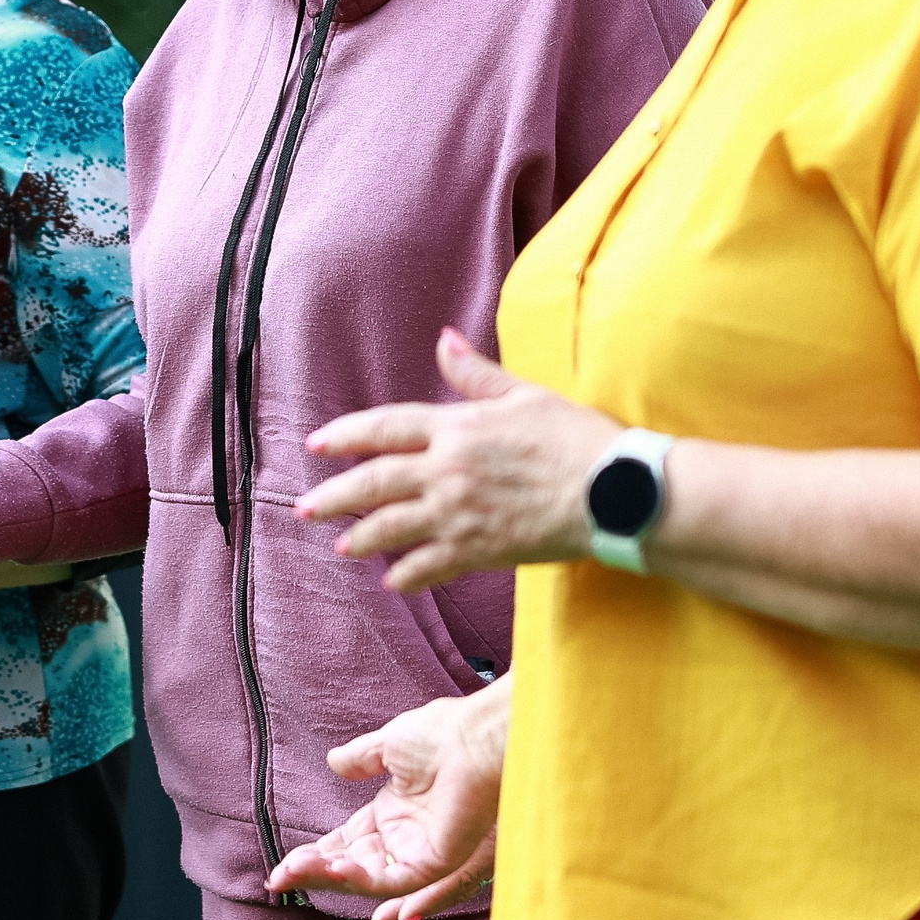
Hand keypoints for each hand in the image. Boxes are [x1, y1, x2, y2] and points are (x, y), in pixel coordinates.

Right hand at [267, 677, 510, 919]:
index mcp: (394, 812)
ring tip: (292, 872)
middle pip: (349, 866)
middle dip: (312, 872)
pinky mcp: (434, 861)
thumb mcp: (388, 744)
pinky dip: (358, 878)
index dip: (316, 854)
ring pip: (364, 878)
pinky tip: (329, 867)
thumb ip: (360, 759)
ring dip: (326, 877)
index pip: (347, 842)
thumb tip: (333, 762)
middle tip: (278, 877)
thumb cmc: (444, 734)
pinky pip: (390, 879)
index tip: (284, 864)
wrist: (477, 736)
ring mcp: (419, 852)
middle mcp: (404, 837)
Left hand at [297, 328, 617, 590]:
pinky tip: (393, 581)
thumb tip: (444, 338)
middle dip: (335, 495)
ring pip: (394, 527)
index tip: (317, 444)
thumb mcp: (523, 394)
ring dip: (363, 537)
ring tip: (342, 546)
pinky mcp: (481, 550)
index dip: (347, 436)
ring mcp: (461, 513)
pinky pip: (432, 565)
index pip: (385, 428)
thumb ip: (475, 373)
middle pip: (376, 482)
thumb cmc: (575, 437)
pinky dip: (409, 574)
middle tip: (303, 508)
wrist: (615, 490)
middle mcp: (448, 470)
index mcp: (457, 427)